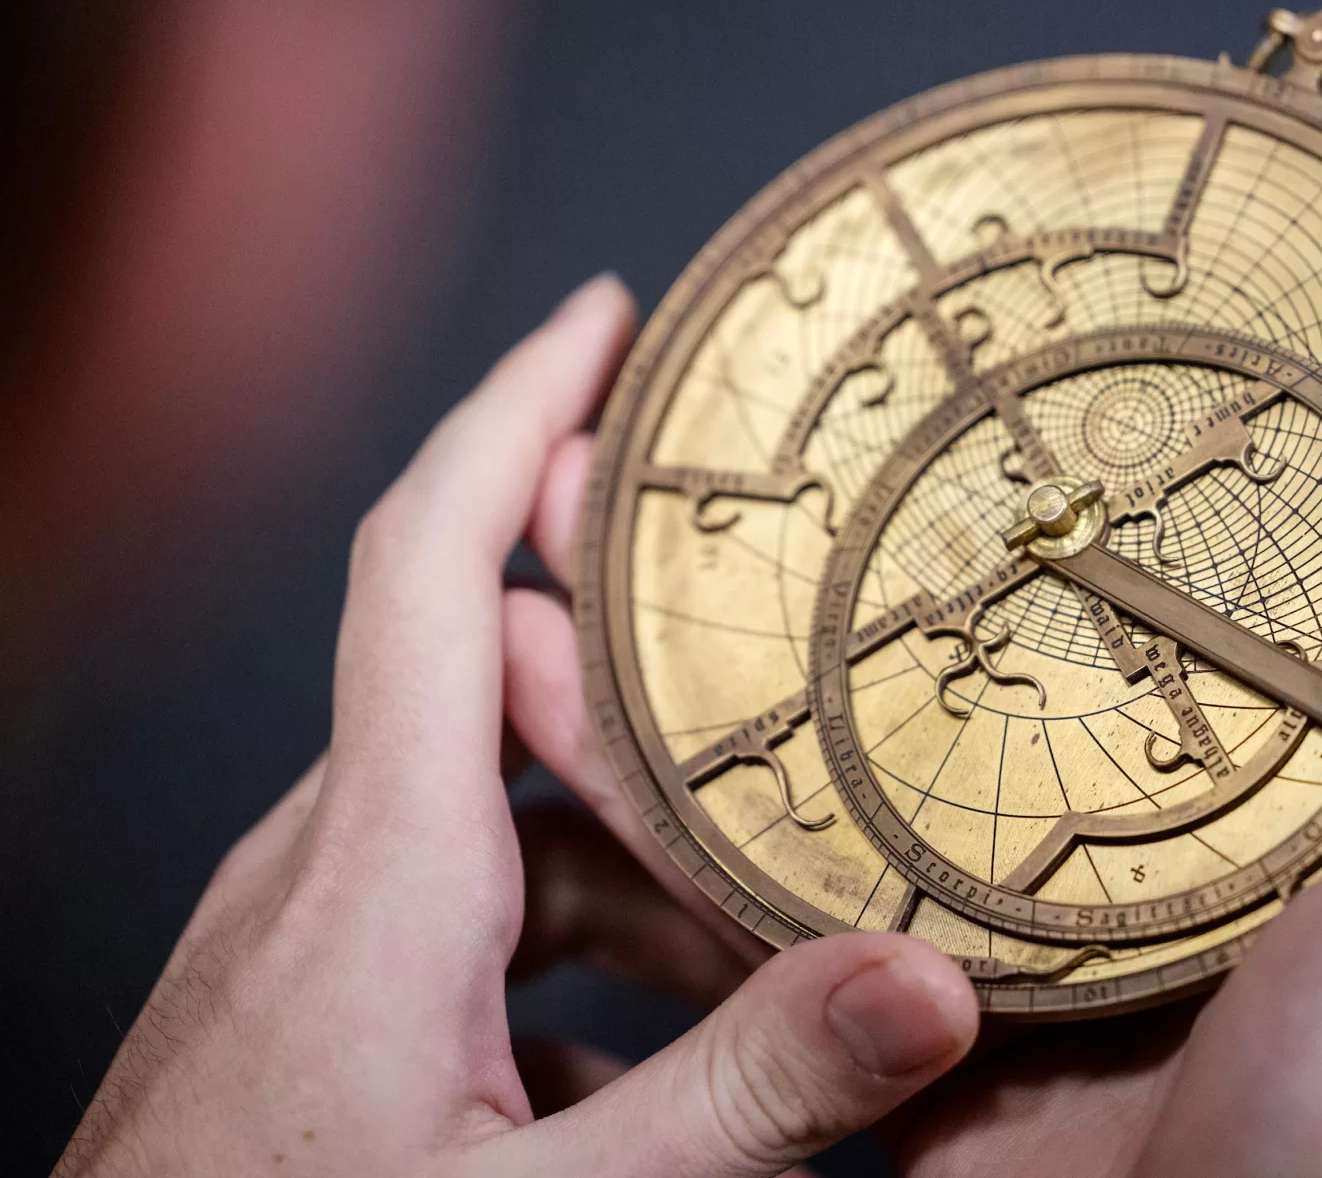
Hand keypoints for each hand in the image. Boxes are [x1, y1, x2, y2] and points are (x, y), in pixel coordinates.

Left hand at [55, 275, 979, 1177]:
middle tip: (794, 650)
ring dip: (633, 843)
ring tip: (765, 906)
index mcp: (377, 867)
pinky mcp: (310, 1005)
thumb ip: (747, 1092)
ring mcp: (310, 938)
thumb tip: (926, 983)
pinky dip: (575, 938)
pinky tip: (649, 1048)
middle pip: (503, 687)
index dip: (519, 410)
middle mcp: (328, 868)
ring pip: (500, 819)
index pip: (432, 560)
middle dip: (654, 667)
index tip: (608, 313)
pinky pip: (464, 915)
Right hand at [505, 387, 1321, 1174]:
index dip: (954, 466)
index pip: (1051, 577)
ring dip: (649, 651)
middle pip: (877, 655)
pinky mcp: (845, 1034)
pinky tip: (536, 708)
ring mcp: (937, 942)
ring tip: (558, 524)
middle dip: (751, 537)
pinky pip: (713, 918)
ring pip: (765, 769)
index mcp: (1200, 774)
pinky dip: (619, 821)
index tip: (877, 359)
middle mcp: (1055, 842)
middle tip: (652, 432)